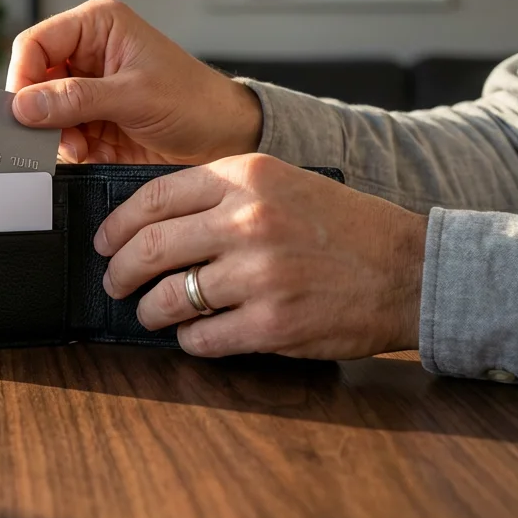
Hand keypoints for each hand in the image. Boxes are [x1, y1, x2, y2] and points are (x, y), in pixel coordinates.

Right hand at [6, 0, 262, 163]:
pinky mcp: (91, 120)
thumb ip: (76, 99)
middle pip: (33, 79)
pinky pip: (58, 134)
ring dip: (53, 134)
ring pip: (41, 111)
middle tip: (49, 135)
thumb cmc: (194, 101)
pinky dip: (66, 148)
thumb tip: (24, 106)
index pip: (35, 43)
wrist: (223, 139)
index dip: (22, 76)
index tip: (22, 111)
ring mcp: (87, 89)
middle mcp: (87, 53)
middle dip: (39, 111)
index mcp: (97, 25)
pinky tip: (87, 152)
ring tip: (79, 146)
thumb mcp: (135, 96)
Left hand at [97, 154, 425, 359]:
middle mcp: (248, 220)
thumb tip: (153, 220)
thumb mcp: (282, 182)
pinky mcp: (272, 324)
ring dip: (150, 311)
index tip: (106, 242)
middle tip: (116, 283)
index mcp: (246, 176)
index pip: (153, 197)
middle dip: (120, 272)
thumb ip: (223, 192)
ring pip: (169, 298)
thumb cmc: (345, 227)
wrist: (411, 270)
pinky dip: (189, 340)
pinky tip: (195, 335)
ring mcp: (259, 274)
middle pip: (150, 248)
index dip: (118, 224)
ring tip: (150, 314)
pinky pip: (202, 338)